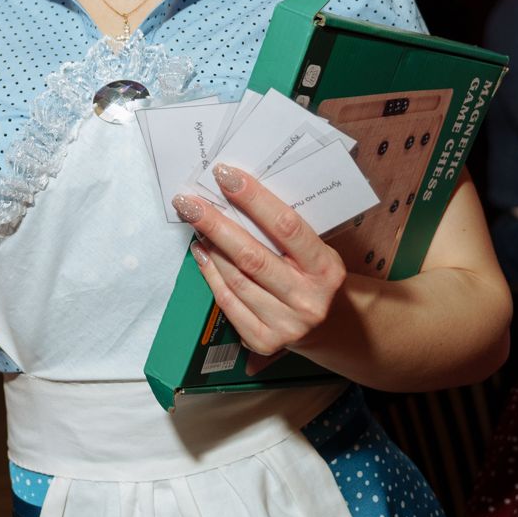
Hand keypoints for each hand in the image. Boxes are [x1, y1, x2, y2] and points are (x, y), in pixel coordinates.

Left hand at [172, 165, 345, 358]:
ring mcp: (286, 324)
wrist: (328, 326)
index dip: (254, 199)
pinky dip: (211, 275)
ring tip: (194, 224)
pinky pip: (228, 303)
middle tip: (189, 202)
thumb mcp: (315, 251)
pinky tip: (202, 254)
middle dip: (216, 224)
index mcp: (325, 269)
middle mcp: (308, 299)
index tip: (225, 176)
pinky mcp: (264, 341)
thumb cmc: (313, 275)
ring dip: (210, 248)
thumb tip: (235, 193)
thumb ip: (283, 231)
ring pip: (235, 279)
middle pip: (252, 256)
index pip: (286, 227)